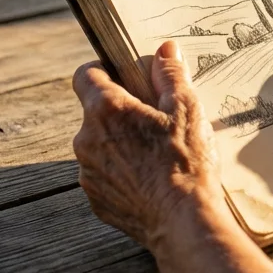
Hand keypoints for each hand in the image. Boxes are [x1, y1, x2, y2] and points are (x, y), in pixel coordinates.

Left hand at [72, 41, 272, 272]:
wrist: (183, 223)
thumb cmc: (186, 162)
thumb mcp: (187, 108)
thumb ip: (171, 74)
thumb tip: (165, 49)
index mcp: (106, 110)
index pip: (85, 74)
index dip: (103, 70)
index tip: (123, 76)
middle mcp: (87, 139)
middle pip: (96, 112)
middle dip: (121, 112)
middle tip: (155, 120)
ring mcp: (88, 172)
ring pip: (100, 145)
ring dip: (120, 144)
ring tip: (156, 155)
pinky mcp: (96, 199)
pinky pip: (104, 176)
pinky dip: (122, 174)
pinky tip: (151, 180)